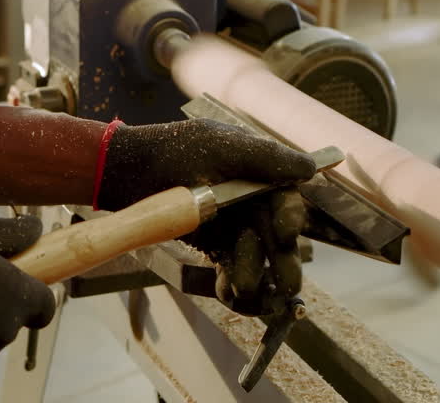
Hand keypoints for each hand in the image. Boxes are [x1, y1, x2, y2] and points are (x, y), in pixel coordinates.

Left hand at [99, 120, 315, 314]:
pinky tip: (231, 293)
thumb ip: (266, 157)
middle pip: (274, 235)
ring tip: (245, 288)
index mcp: (255, 173)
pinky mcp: (210, 244)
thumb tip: (310, 166)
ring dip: (253, 273)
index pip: (284, 199)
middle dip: (282, 260)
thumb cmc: (173, 150)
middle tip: (288, 284)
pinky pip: (229, 267)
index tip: (286, 232)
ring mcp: (229, 224)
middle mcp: (247, 200)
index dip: (290, 217)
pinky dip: (232, 282)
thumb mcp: (220, 146)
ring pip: (253, 255)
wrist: (128, 172)